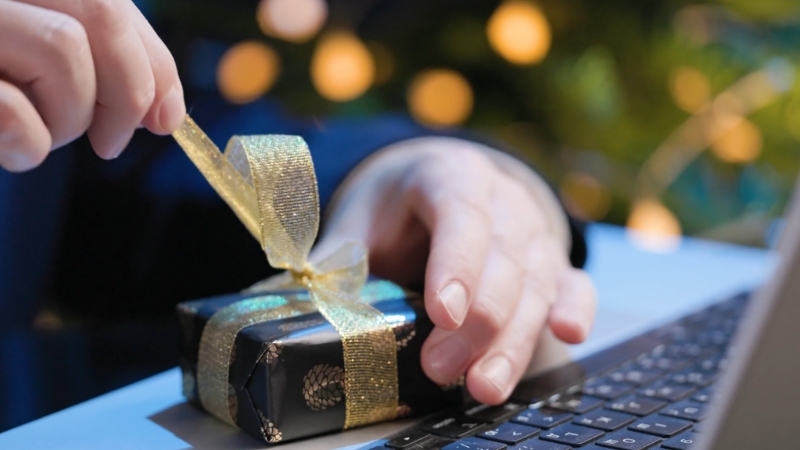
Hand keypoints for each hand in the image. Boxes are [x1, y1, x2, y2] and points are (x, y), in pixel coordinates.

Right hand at [0, 0, 184, 170]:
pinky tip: (8, 148)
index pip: (112, 2)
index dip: (155, 63)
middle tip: (112, 144)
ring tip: (40, 137)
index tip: (166, 117)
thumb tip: (167, 112)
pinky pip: (12, 108)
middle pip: (103, 12)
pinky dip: (28, 142)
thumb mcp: (37, 74)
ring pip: (64, 47)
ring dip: (71, 117)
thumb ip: (100, 71)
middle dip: (130, 91)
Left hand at [317, 137, 596, 404]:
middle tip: (440, 369)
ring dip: (512, 339)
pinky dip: (574, 309)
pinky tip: (568, 335)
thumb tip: (311, 302)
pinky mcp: (552, 262)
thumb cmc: (400, 205)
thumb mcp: (362, 217)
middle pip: (502, 260)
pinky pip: (574, 283)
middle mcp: (503, 199)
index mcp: (451, 176)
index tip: (441, 313)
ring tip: (483, 386)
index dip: (455, 264)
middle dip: (476, 322)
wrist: (446, 182)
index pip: (461, 214)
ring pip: (536, 283)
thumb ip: (342, 256)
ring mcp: (534, 231)